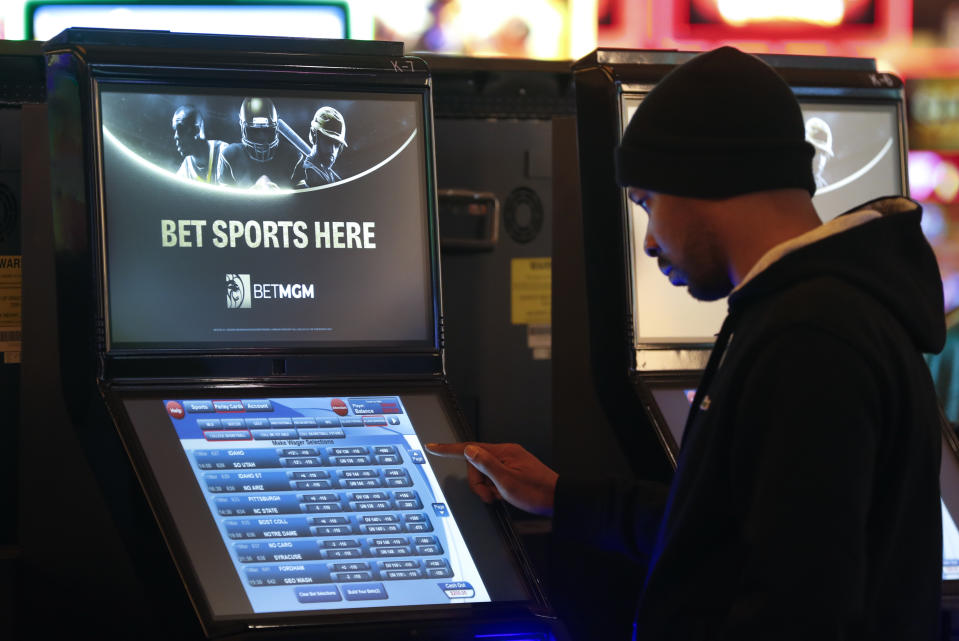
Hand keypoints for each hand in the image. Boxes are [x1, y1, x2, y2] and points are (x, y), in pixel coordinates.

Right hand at [424, 442, 557, 516]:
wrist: (558, 499)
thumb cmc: (536, 492)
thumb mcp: (507, 481)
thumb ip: (485, 465)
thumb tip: (469, 450)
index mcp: (503, 452)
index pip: (469, 448)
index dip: (448, 449)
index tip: (432, 446)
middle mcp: (506, 453)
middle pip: (475, 465)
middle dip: (478, 483)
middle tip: (491, 495)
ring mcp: (509, 462)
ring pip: (484, 474)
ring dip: (488, 488)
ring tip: (502, 497)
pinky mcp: (513, 470)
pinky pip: (494, 478)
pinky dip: (495, 489)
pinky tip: (505, 495)